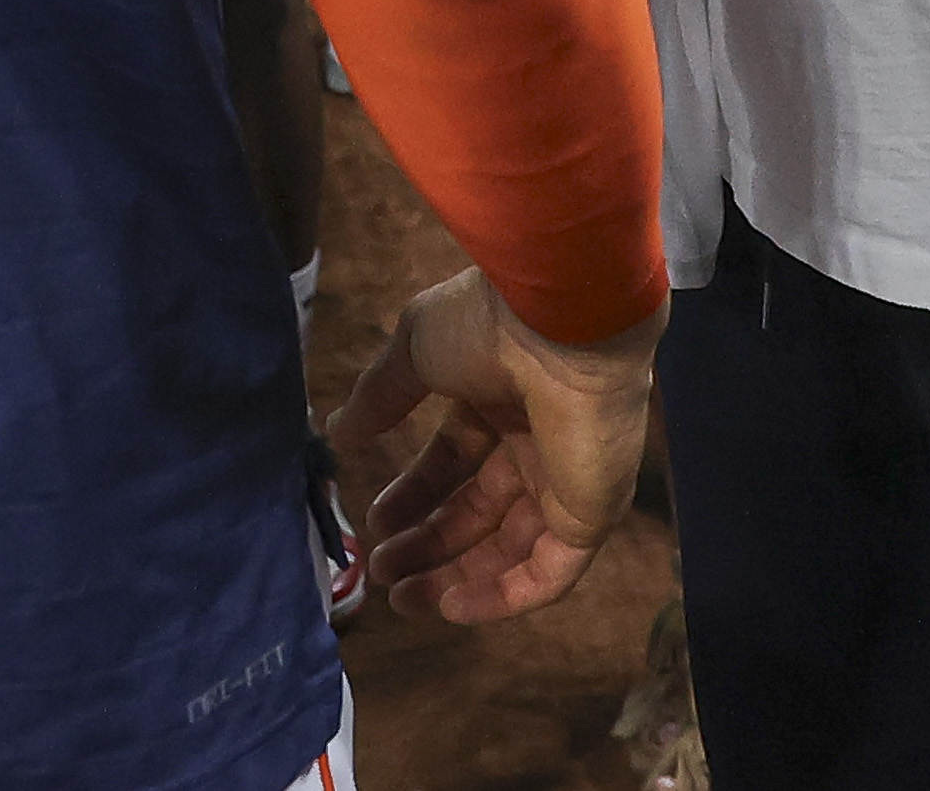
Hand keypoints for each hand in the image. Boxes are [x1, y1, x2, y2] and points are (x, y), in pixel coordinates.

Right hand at [328, 267, 661, 622]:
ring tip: (403, 598)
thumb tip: (337, 432)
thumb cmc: (489, 325)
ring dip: (456, 578)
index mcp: (500, 400)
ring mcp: (567, 482)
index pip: (454, 461)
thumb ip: (380, 396)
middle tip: (380, 573)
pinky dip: (504, 597)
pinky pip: (550, 574)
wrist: (564, 322)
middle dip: (428, 544)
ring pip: (511, 550)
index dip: (413, 496)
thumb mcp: (415, 350)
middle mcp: (537, 444)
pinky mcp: (591, 515)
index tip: (373, 523)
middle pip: (478, 512)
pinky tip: (452, 607)